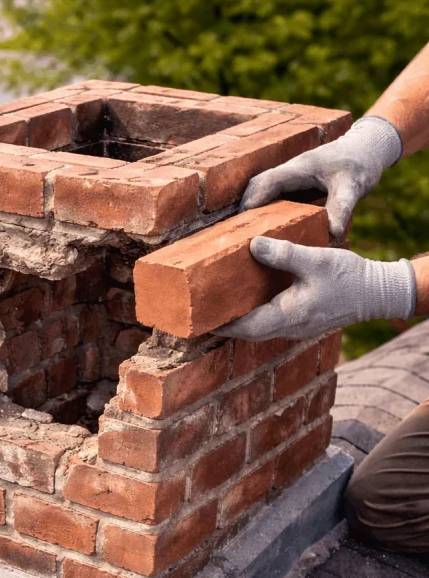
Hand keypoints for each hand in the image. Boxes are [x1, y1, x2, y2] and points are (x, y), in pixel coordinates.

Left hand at [216, 237, 415, 340]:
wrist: (378, 292)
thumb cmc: (349, 278)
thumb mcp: (314, 260)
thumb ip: (283, 253)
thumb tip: (252, 245)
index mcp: (289, 316)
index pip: (246, 328)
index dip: (222, 325)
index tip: (199, 319)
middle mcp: (290, 328)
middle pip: (249, 332)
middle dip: (227, 323)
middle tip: (203, 311)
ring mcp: (297, 327)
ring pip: (261, 327)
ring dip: (242, 319)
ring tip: (220, 303)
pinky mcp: (303, 320)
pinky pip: (273, 321)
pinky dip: (257, 313)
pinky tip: (250, 296)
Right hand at [240, 116, 401, 237]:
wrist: (366, 150)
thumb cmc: (360, 164)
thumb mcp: (353, 187)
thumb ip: (341, 208)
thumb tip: (332, 234)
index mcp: (298, 168)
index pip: (266, 182)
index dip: (250, 202)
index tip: (239, 223)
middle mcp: (290, 171)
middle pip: (256, 187)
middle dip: (244, 208)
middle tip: (235, 235)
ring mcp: (291, 178)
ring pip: (262, 191)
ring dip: (252, 210)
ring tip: (245, 235)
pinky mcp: (295, 185)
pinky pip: (273, 197)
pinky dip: (265, 211)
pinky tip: (265, 230)